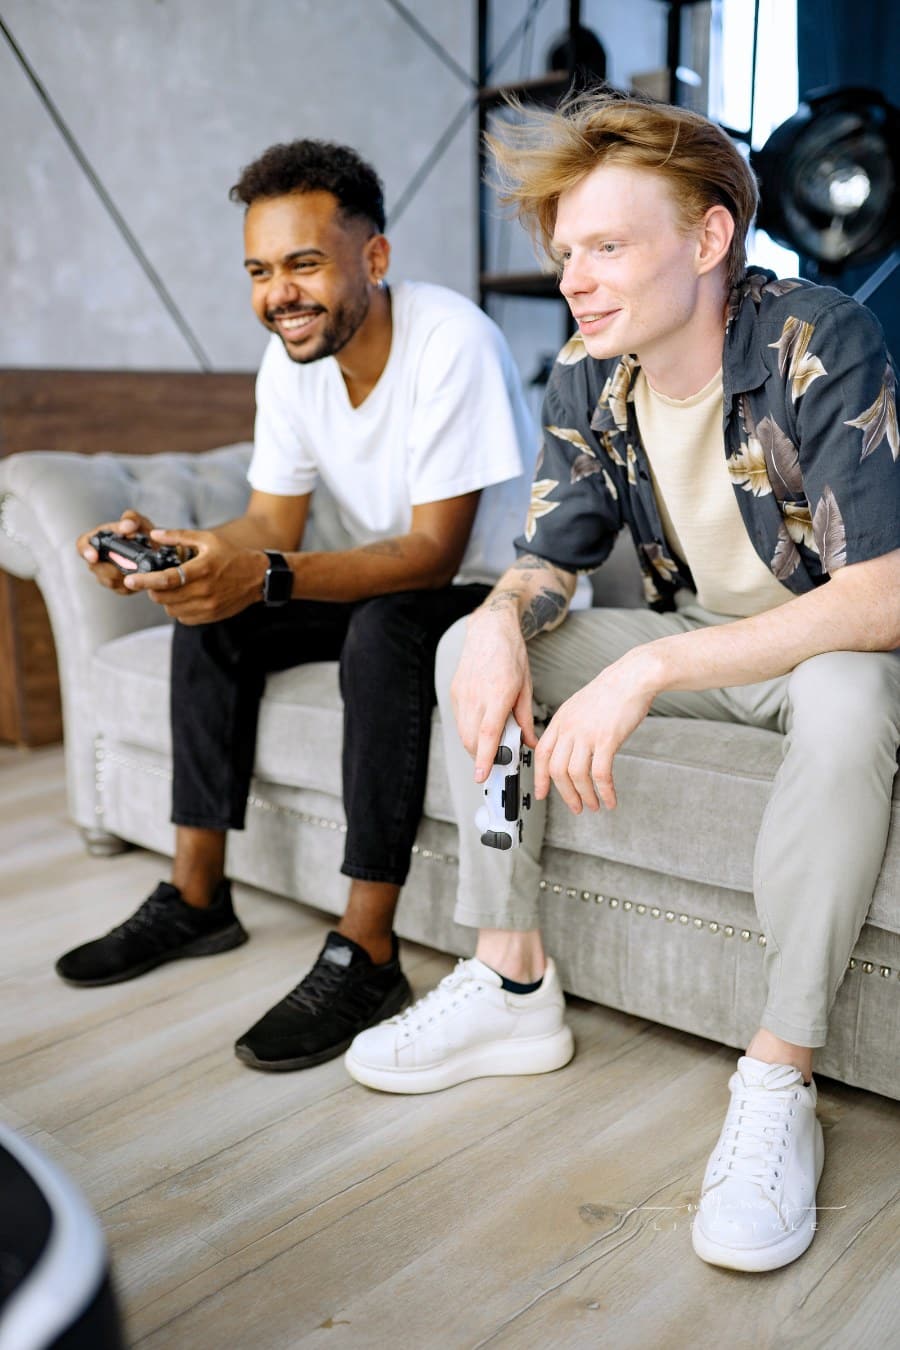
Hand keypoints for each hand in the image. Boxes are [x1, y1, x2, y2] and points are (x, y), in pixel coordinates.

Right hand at [76, 509, 155, 594]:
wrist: (155, 549)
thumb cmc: (141, 533)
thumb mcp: (139, 521)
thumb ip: (132, 519)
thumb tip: (127, 526)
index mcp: (98, 538)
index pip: (82, 545)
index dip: (86, 551)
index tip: (94, 556)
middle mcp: (98, 557)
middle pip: (96, 567)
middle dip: (111, 567)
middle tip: (129, 565)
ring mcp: (106, 573)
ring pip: (109, 581)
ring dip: (122, 577)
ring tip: (138, 570)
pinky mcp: (117, 585)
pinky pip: (121, 589)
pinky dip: (131, 585)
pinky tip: (141, 578)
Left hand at [122, 528, 269, 623]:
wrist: (259, 577)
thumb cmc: (232, 556)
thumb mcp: (208, 540)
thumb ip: (179, 536)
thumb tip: (155, 535)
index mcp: (202, 569)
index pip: (167, 579)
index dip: (145, 580)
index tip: (130, 579)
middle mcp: (204, 590)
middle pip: (164, 597)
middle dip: (153, 589)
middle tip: (155, 580)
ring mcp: (207, 606)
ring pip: (171, 609)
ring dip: (165, 599)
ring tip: (172, 587)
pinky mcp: (210, 616)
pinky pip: (183, 618)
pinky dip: (177, 609)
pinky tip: (184, 597)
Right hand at [450, 600, 536, 781]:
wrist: (489, 630)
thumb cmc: (511, 655)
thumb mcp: (526, 687)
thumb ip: (526, 718)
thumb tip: (530, 743)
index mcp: (498, 694)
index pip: (489, 734)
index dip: (485, 758)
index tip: (482, 776)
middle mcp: (476, 696)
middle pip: (473, 739)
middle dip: (483, 756)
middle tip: (498, 760)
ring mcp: (462, 694)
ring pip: (464, 733)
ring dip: (476, 746)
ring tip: (492, 745)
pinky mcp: (455, 692)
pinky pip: (460, 721)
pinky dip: (470, 730)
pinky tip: (482, 727)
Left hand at [534, 648, 658, 812]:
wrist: (633, 677)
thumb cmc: (612, 691)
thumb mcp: (580, 705)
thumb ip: (570, 725)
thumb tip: (567, 747)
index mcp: (561, 719)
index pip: (542, 753)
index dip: (540, 777)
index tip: (541, 792)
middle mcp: (570, 728)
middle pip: (556, 769)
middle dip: (565, 794)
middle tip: (575, 806)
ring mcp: (587, 734)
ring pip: (576, 775)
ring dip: (585, 795)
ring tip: (593, 805)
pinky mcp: (607, 739)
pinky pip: (600, 774)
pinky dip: (604, 791)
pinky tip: (610, 798)